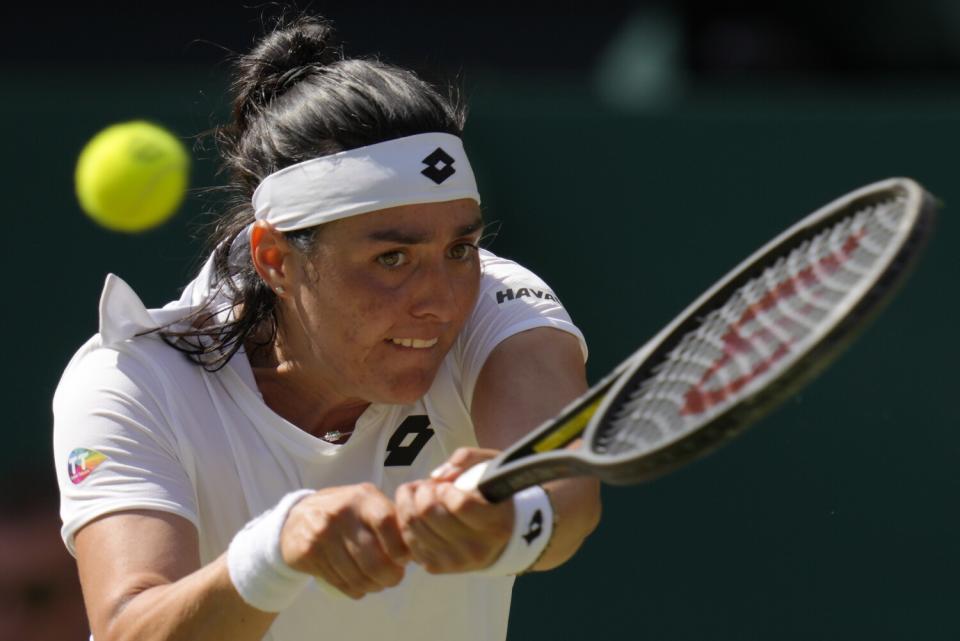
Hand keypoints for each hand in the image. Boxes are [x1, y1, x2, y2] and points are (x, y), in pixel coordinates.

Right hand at [279, 484, 410, 598]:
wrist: (297, 517)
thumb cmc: (345, 513)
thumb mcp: (367, 504)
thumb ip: (392, 520)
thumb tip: (417, 548)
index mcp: (362, 497)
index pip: (387, 523)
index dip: (400, 548)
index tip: (405, 560)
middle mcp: (342, 513)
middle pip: (374, 559)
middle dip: (390, 576)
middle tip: (394, 578)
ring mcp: (323, 533)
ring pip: (357, 576)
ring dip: (373, 586)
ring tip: (378, 583)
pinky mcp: (309, 553)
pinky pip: (340, 583)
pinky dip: (355, 590)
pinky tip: (359, 585)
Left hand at [395, 447, 514, 573]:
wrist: (498, 540)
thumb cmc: (494, 497)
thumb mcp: (492, 467)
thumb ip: (467, 459)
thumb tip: (437, 475)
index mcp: (496, 525)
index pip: (460, 504)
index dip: (447, 488)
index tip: (449, 485)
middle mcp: (476, 549)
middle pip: (429, 512)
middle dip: (423, 491)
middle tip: (431, 487)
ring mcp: (454, 562)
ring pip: (412, 525)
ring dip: (410, 503)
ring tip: (422, 496)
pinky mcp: (436, 567)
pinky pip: (407, 540)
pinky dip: (406, 520)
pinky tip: (417, 512)